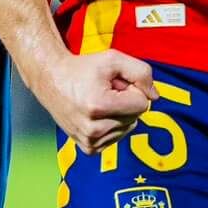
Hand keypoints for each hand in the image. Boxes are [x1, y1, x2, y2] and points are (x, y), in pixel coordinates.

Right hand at [29, 49, 156, 154]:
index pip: (142, 104)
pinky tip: (96, 113)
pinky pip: (117, 137)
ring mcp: (90, 141)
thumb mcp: (113, 59)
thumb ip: (142, 73)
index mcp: (99, 106)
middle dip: (125, 101)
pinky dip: (112, 124)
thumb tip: (155, 97)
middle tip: (104, 90)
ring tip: (98, 100)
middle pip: (136, 117)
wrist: (51, 80)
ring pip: (128, 128)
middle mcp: (93, 129)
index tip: (114, 82)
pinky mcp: (89, 148)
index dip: (132, 88)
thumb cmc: (83, 68)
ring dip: (119, 112)